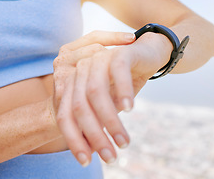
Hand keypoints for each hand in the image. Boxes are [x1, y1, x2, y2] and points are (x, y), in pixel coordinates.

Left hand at [53, 31, 172, 165]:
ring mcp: (97, 59)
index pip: (65, 115)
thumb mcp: (107, 106)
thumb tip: (92, 153)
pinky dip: (122, 91)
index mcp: (72, 83)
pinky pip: (117, 72)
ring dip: (110, 121)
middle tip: (111, 157)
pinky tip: (129, 108)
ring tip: (124, 142)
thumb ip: (96, 122)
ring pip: (96, 93)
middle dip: (94, 135)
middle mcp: (80, 70)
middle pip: (79, 107)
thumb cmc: (124, 83)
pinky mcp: (118, 53)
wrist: (147, 55)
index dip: (74, 139)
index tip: (86, 161)